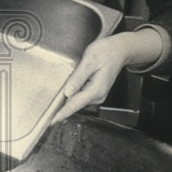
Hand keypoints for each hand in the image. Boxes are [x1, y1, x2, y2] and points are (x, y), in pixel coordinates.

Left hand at [50, 29, 164, 124]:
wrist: (120, 50)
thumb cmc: (107, 52)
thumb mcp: (90, 60)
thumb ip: (78, 77)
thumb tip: (68, 91)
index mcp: (96, 89)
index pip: (75, 104)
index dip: (62, 113)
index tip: (52, 121)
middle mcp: (98, 95)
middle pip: (75, 104)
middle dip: (62, 106)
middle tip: (50, 106)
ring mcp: (97, 95)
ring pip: (77, 100)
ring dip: (67, 99)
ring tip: (63, 88)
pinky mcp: (95, 92)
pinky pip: (80, 96)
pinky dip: (73, 94)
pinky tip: (71, 86)